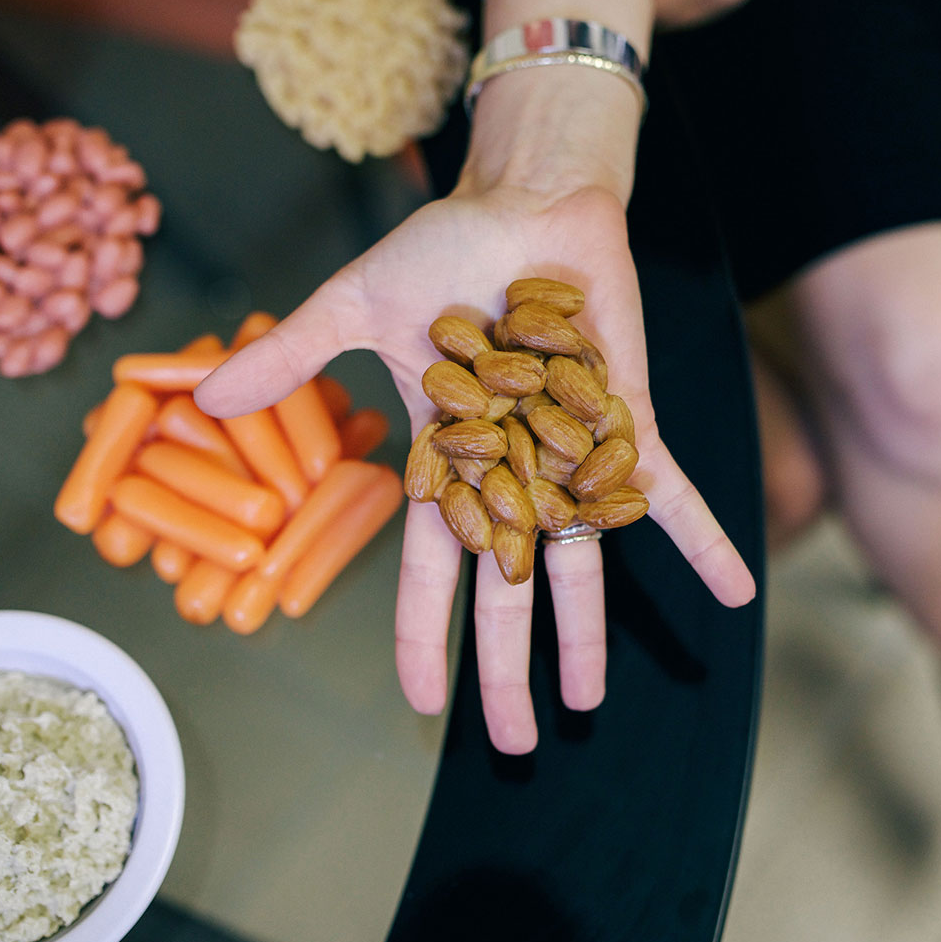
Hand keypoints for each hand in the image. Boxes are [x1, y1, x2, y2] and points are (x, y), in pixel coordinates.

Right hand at [194, 181, 754, 752]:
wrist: (527, 199)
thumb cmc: (445, 250)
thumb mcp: (356, 306)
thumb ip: (292, 355)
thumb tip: (203, 394)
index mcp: (448, 459)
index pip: (430, 566)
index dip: (423, 634)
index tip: (423, 702)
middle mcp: (512, 470)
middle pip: (507, 587)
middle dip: (507, 665)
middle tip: (513, 742)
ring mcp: (571, 452)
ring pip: (582, 560)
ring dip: (589, 631)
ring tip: (590, 702)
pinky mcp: (627, 421)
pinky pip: (672, 491)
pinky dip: (703, 538)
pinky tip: (737, 593)